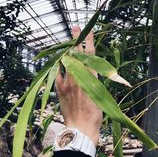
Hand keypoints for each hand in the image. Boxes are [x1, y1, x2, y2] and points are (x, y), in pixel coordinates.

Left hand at [56, 26, 102, 145]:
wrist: (80, 128)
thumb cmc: (94, 114)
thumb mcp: (99, 95)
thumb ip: (93, 81)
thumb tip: (89, 71)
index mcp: (90, 78)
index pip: (89, 55)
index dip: (87, 41)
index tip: (86, 30)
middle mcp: (76, 77)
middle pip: (75, 54)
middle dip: (75, 40)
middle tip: (75, 28)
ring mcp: (66, 83)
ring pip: (65, 62)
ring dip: (67, 53)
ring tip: (69, 48)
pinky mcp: (59, 89)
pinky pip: (58, 73)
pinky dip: (61, 67)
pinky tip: (62, 65)